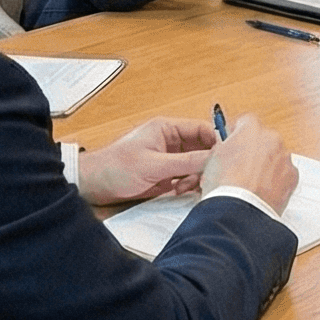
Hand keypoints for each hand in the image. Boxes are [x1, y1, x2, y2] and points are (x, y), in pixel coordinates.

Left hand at [81, 117, 214, 204]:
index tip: (225, 158)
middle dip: (205, 164)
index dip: (216, 142)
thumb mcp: (155, 165)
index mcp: (167, 129)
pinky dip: (188, 184)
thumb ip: (186, 162)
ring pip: (196, 164)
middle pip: (202, 148)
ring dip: (196, 176)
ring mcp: (169, 158)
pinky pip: (187, 176)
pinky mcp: (165, 174)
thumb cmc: (116, 168)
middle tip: (203, 178)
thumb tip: (214, 159)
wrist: (94, 185)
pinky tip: (179, 190)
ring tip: (184, 187)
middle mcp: (171, 141)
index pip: (202, 129)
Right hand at [201, 113, 299, 212]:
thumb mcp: (213, 158)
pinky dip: (276, 181)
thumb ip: (224, 146)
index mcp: (251, 129)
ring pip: (276, 157)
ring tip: (252, 183)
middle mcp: (272, 139)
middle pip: (263, 139)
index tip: (233, 142)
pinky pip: (284, 174)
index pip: (246, 121)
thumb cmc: (225, 185)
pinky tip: (263, 191)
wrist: (240, 210)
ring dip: (266, 166)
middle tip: (242, 167)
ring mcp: (285, 157)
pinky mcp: (293, 176)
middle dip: (254, 150)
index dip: (238, 133)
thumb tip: (226, 148)